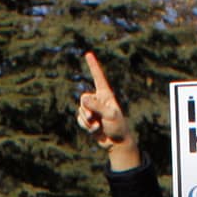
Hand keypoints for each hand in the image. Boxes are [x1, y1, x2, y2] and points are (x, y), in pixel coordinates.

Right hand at [75, 51, 140, 173]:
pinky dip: (85, 126)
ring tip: (98, 126)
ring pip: (80, 111)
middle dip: (87, 111)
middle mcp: (98, 100)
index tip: (88, 54)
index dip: (93, 66)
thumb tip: (83, 99)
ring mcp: (92, 110)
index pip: (98, 77)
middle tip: (96, 119)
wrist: (117, 142)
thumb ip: (96, 106)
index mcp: (105, 95)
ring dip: (87, 122)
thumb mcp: (109, 114)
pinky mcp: (88, 119)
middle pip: (83, 99)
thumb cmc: (118, 127)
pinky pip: (79, 120)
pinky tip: (95, 130)